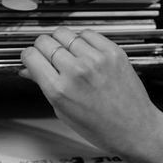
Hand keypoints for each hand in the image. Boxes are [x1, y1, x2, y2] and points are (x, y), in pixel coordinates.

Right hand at [19, 26, 162, 162]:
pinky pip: (88, 33)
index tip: (31, 58)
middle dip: (42, 47)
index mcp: (59, 90)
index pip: (31, 56)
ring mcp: (95, 59)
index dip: (28, 56)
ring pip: (64, 33)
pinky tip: (84, 51)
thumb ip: (45, 87)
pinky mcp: (112, 52)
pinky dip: (82, 40)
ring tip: (67, 54)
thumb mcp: (64, 112)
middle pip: (45, 41)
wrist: (135, 129)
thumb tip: (30, 71)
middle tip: (47, 56)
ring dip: (61, 42)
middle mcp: (76, 71)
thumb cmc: (102, 128)